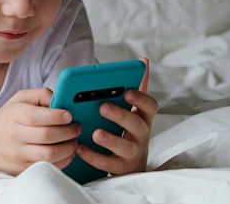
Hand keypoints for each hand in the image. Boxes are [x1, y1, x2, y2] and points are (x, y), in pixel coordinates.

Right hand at [0, 87, 80, 175]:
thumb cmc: (7, 119)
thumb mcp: (19, 99)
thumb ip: (40, 94)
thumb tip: (60, 99)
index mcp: (13, 115)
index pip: (35, 116)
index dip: (56, 116)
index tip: (69, 115)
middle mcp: (14, 135)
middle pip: (46, 136)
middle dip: (68, 131)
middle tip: (77, 127)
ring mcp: (19, 154)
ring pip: (49, 154)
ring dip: (69, 147)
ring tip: (74, 140)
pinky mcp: (24, 169)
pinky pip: (49, 166)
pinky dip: (64, 160)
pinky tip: (67, 151)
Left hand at [74, 57, 158, 175]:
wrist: (128, 164)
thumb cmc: (127, 130)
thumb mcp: (133, 109)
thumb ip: (136, 87)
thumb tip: (143, 60)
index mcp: (143, 118)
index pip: (150, 107)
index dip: (140, 99)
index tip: (126, 91)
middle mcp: (141, 136)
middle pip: (137, 125)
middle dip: (121, 115)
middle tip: (102, 106)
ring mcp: (132, 154)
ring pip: (125, 147)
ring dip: (110, 139)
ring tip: (95, 132)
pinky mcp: (120, 169)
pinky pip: (108, 164)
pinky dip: (93, 157)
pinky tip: (79, 147)